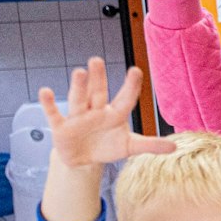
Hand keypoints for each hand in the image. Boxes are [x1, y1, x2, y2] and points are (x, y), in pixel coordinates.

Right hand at [42, 58, 175, 167]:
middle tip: (97, 60)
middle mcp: (97, 111)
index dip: (131, 86)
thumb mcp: (130, 147)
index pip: (125, 98)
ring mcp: (78, 117)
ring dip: (78, 87)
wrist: (85, 160)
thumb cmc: (108, 146)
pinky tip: (45, 91)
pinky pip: (54, 113)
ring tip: (79, 72)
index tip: (135, 70)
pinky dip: (49, 104)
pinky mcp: (62, 127)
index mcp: (115, 114)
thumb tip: (175, 146)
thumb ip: (150, 145)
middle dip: (98, 78)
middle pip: (98, 92)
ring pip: (79, 99)